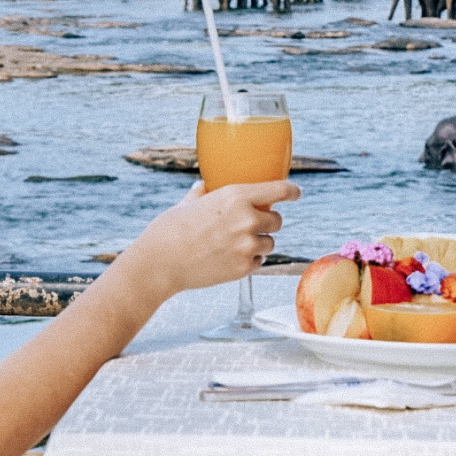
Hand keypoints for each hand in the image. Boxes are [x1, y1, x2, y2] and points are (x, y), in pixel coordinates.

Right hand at [121, 180, 295, 294]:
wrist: (160, 262)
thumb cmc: (170, 229)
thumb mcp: (188, 203)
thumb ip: (204, 194)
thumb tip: (205, 187)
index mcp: (236, 196)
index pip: (279, 190)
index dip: (292, 191)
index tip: (296, 193)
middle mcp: (247, 219)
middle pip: (277, 220)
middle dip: (267, 222)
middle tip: (248, 226)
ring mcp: (247, 246)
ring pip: (270, 243)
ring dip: (258, 243)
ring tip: (233, 244)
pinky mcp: (244, 268)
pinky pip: (259, 262)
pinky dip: (249, 260)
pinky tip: (228, 258)